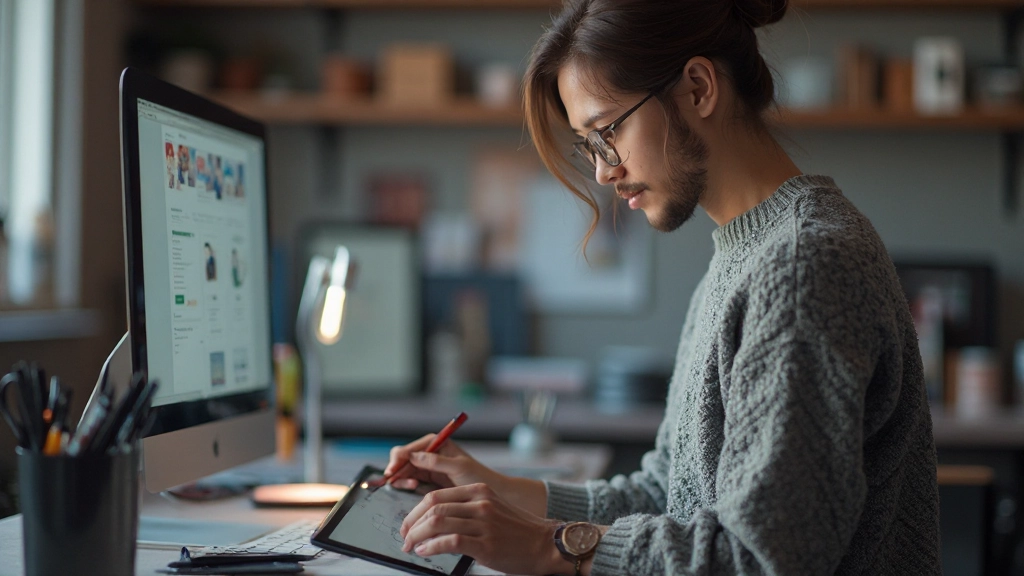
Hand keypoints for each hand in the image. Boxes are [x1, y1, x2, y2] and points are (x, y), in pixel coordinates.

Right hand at [384, 434, 498, 490]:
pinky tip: (414, 487)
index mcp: (435, 443)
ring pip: (403, 470)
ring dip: (401, 478)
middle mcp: (428, 452)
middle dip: (397, 470)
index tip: (392, 472)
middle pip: (401, 459)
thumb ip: (436, 461)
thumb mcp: (458, 467)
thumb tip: (413, 456)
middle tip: (393, 481)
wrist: (486, 493)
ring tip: (412, 485)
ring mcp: (426, 466)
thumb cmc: (477, 476)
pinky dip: (406, 484)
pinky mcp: (426, 479)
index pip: (408, 448)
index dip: (397, 459)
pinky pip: (408, 479)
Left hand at [400, 483, 567, 575]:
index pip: (436, 496)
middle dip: (411, 522)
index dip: (415, 511)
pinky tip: (425, 551)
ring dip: (417, 535)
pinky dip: (432, 546)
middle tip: (404, 536)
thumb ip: (465, 509)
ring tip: (411, 546)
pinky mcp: (486, 543)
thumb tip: (433, 520)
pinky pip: (450, 541)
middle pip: (432, 506)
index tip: (407, 524)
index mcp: (479, 491)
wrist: (544, 545)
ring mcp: (483, 522)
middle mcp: (480, 502)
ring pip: (437, 521)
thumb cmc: (516, 531)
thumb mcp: (491, 509)